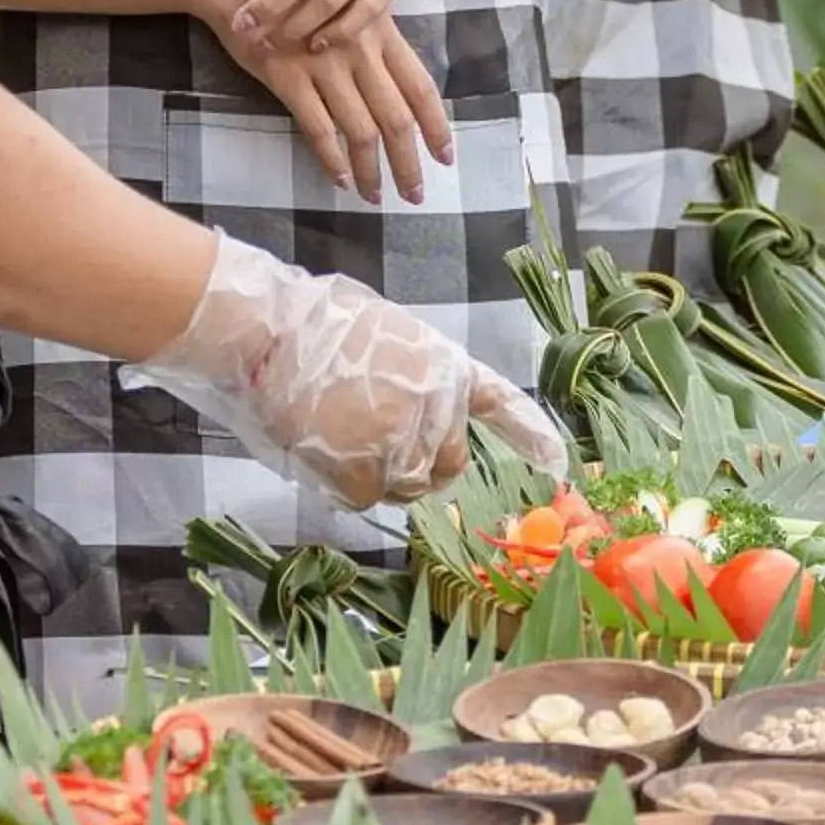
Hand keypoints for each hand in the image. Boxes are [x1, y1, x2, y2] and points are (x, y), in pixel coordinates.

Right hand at [135, 232, 570, 509]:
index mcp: (445, 366)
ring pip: (403, 487)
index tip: (555, 461)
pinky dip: (343, 483)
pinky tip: (322, 446)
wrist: (269, 334)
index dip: (530, 434)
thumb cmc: (315, 325)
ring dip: (375, 472)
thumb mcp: (387, 336)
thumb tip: (407, 411)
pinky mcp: (369, 474)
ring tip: (336, 431)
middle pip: (446, 465)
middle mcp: (439, 408)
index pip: (499, 403)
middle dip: (417, 463)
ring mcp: (406, 444)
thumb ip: (412, 379)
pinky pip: (365, 499)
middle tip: (371, 438)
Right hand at [238, 18, 453, 207]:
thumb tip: (394, 83)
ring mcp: (323, 64)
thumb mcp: (344, 2)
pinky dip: (331, 159)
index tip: (446, 157)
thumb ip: (371, 38)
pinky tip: (340, 179)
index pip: (420, 86)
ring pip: (360, 129)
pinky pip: (317, 127)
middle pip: (396, 117)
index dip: (436, 125)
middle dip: (408, 162)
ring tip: (375, 195)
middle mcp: (358, 49)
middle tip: (415, 195)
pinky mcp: (286, 77)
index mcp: (379, 30)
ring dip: (371, 170)